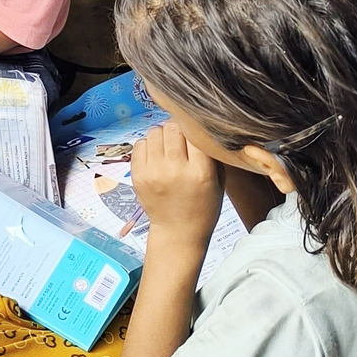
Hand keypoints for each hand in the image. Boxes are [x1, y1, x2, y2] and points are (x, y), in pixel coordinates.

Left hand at [130, 122, 223, 248]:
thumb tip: (201, 125)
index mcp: (200, 172)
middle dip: (177, 128)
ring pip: (154, 132)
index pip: (194, 132)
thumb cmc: (203, 206)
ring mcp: (153, 173)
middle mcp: (175, 170)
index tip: (195, 132)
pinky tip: (156, 156)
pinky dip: (148, 145)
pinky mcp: (138, 176)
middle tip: (181, 139)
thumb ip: (211, 153)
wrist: (179, 231)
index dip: (194, 128)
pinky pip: (139, 144)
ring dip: (162, 135)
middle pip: (172, 127)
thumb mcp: (218, 181)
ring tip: (168, 148)